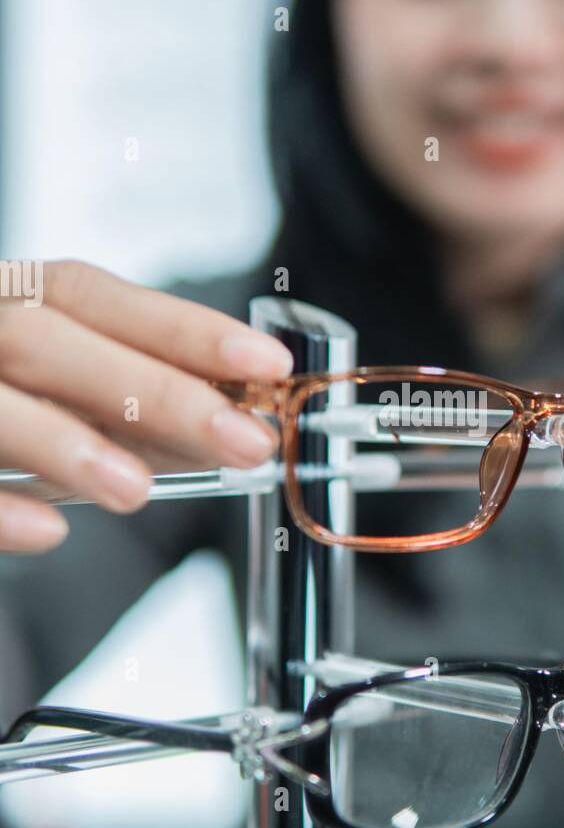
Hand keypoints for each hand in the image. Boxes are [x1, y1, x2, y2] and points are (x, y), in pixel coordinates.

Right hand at [0, 260, 291, 553]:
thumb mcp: (36, 381)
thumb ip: (109, 399)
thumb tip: (221, 421)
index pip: (90, 295)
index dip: (179, 325)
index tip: (264, 362)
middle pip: (49, 338)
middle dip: (155, 388)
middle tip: (243, 439)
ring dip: (66, 440)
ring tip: (140, 489)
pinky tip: (45, 533)